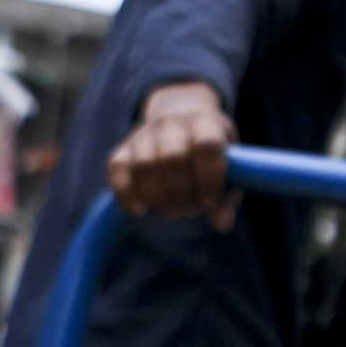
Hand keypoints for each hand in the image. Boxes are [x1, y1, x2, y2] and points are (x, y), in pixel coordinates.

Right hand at [108, 82, 236, 228]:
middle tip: (190, 210)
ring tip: (172, 211)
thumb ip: (226, 198)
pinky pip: (117, 171)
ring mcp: (144, 134)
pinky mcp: (123, 149)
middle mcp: (172, 123)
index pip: (207, 146)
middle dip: (182, 193)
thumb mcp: (228, 171)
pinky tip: (141, 210)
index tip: (210, 204)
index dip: (209, 178)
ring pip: (144, 167)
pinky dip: (127, 195)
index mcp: (205, 123)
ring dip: (159, 198)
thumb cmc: (209, 156)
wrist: (181, 121)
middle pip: (172, 159)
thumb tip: (223, 225)